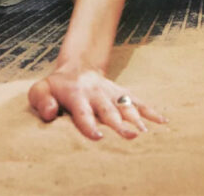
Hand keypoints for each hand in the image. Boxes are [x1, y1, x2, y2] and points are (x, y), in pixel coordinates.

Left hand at [28, 63, 165, 139]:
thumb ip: (41, 100)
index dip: (89, 124)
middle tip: (130, 136)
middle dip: (119, 123)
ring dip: (137, 118)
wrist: (77, 67)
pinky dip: (151, 111)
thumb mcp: (41, 89)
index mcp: (76, 95)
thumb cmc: (57, 87)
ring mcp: (111, 92)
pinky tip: (163, 122)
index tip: (98, 136)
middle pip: (108, 109)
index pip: (82, 111)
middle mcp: (96, 93)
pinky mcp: (122, 93)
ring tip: (146, 132)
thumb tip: (50, 113)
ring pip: (126, 104)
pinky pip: (138, 101)